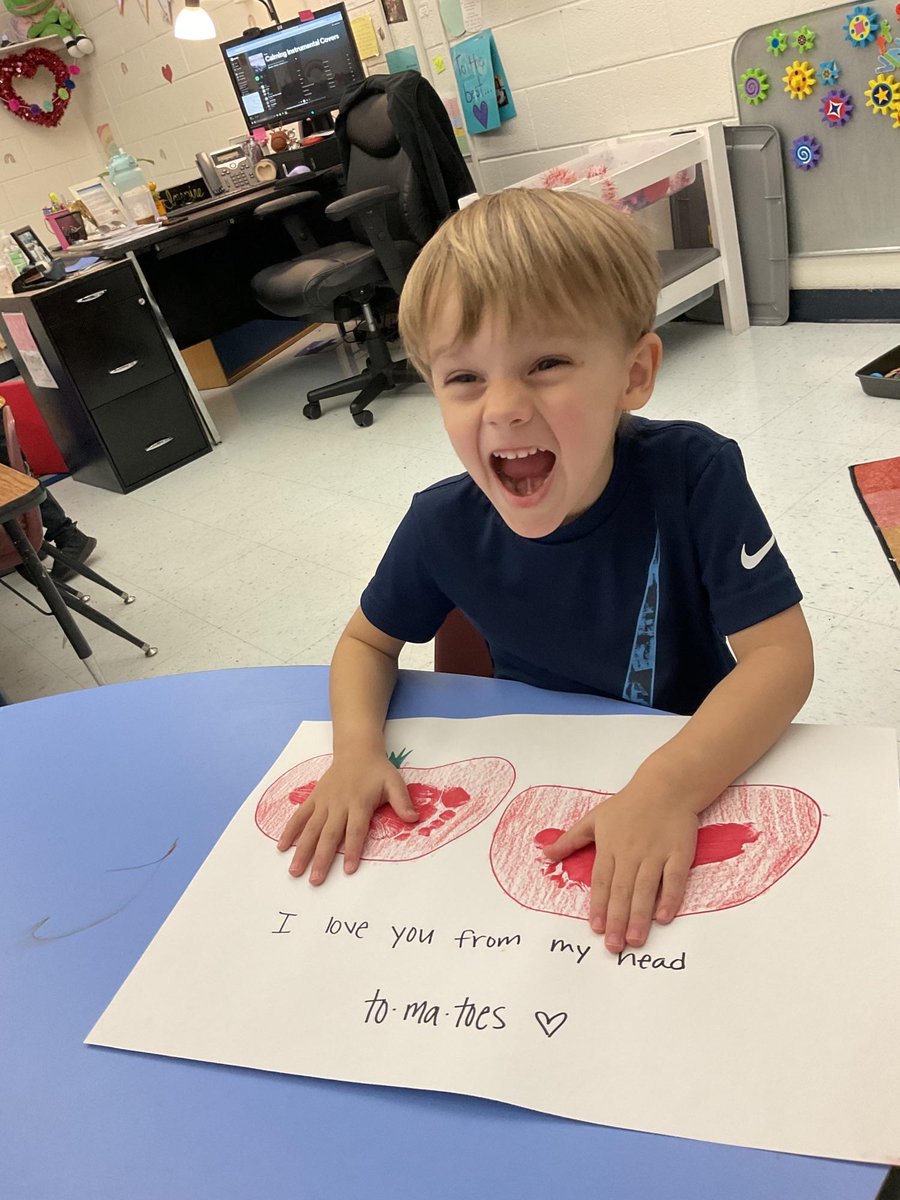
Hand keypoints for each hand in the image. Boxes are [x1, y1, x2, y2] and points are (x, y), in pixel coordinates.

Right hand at [276, 755, 417, 883]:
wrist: (356, 750)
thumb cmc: (377, 770)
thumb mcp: (394, 782)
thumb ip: (402, 802)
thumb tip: (414, 819)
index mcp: (359, 803)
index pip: (356, 830)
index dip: (353, 850)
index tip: (349, 870)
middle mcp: (339, 804)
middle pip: (329, 835)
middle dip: (322, 858)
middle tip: (315, 881)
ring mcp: (324, 802)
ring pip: (311, 828)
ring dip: (302, 850)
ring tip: (294, 871)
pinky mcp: (314, 798)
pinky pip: (300, 816)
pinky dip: (290, 831)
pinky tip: (282, 847)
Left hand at [542, 787, 697, 953]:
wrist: (665, 787)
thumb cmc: (627, 804)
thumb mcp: (594, 818)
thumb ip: (569, 840)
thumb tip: (543, 853)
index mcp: (610, 846)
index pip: (602, 881)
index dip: (599, 905)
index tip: (596, 928)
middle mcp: (632, 852)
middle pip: (622, 890)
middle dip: (617, 919)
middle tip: (613, 946)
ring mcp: (656, 853)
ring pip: (646, 888)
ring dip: (640, 915)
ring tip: (634, 939)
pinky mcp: (678, 852)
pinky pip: (674, 878)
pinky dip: (670, 898)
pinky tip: (663, 917)